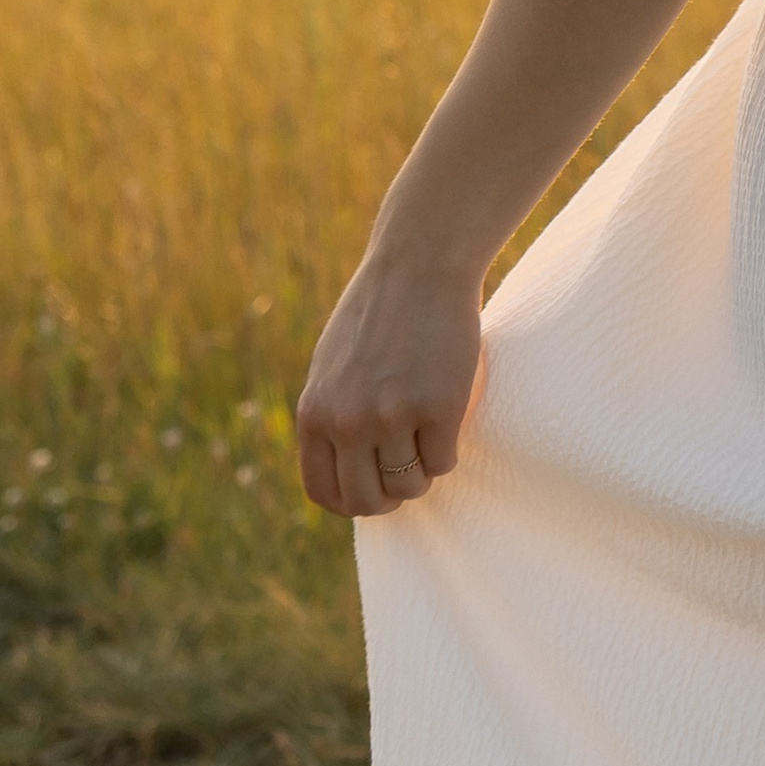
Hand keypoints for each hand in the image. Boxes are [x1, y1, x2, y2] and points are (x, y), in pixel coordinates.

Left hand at [296, 240, 485, 518]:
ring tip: (429, 438)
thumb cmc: (379, 312)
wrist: (420, 264)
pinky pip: (445, 462)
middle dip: (391, 494)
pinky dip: (448, 449)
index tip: (375, 485)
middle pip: (369, 500)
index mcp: (316, 414)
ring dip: (423, 472)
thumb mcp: (332, 368)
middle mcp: (348, 422)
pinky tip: (448, 417)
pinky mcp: (439, 407)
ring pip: (411, 486)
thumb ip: (331, 416)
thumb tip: (345, 469)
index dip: (353, 500)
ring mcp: (393, 416)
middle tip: (408, 469)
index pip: (325, 493)